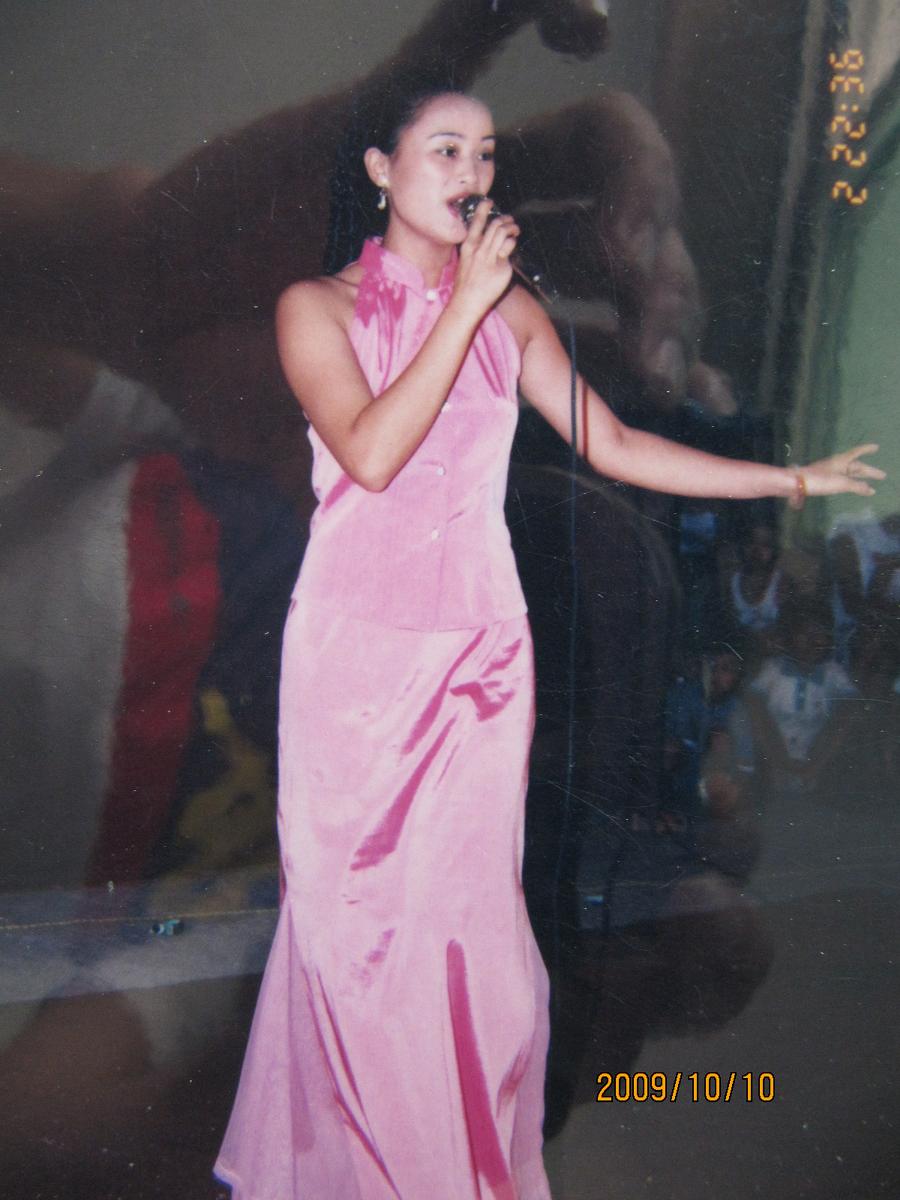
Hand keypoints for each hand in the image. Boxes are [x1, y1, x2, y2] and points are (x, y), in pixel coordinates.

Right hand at [450, 198, 519, 320]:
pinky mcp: (502, 268)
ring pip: (504, 234)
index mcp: (468, 247)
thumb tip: (490, 238)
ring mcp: (491, 259)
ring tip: (515, 230)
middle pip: (496, 226)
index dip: (484, 209)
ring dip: (513, 228)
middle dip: (506, 220)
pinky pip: (509, 252)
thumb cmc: (465, 284)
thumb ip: (475, 248)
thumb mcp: (465, 261)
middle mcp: (480, 250)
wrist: (467, 302)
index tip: (489, 202)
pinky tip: (510, 251)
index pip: (476, 222)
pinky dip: (512, 247)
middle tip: (510, 221)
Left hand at [798, 443, 884, 501]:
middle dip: (868, 471)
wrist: (795, 483)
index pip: (858, 453)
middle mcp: (836, 463)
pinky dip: (849, 482)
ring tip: (868, 483)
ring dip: (859, 478)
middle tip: (881, 476)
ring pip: (848, 473)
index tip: (876, 447)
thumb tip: (871, 490)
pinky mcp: (822, 478)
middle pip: (856, 466)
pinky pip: (841, 478)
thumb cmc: (820, 480)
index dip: (867, 450)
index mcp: (841, 460)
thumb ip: (857, 486)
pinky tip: (848, 486)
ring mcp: (828, 470)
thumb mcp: (841, 484)